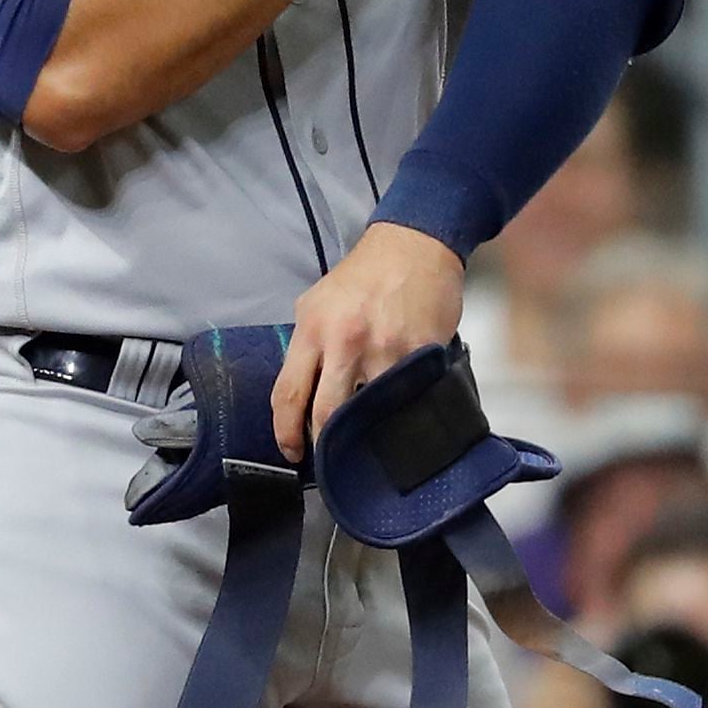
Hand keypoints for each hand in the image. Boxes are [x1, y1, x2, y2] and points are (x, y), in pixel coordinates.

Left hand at [273, 222, 464, 461]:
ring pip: (371, 413)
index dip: (286, 432)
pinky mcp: (421, 354)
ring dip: (369, 433)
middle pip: (328, 414)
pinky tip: (401, 417)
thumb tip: (301, 392)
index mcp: (312, 330)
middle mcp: (345, 342)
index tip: (292, 452)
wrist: (413, 247)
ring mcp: (386, 350)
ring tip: (367, 443)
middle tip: (329, 461)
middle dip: (326, 446)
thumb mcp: (315, 303)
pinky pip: (409, 397)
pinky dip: (403, 412)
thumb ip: (307, 346)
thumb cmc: (362, 277)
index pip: (288, 394)